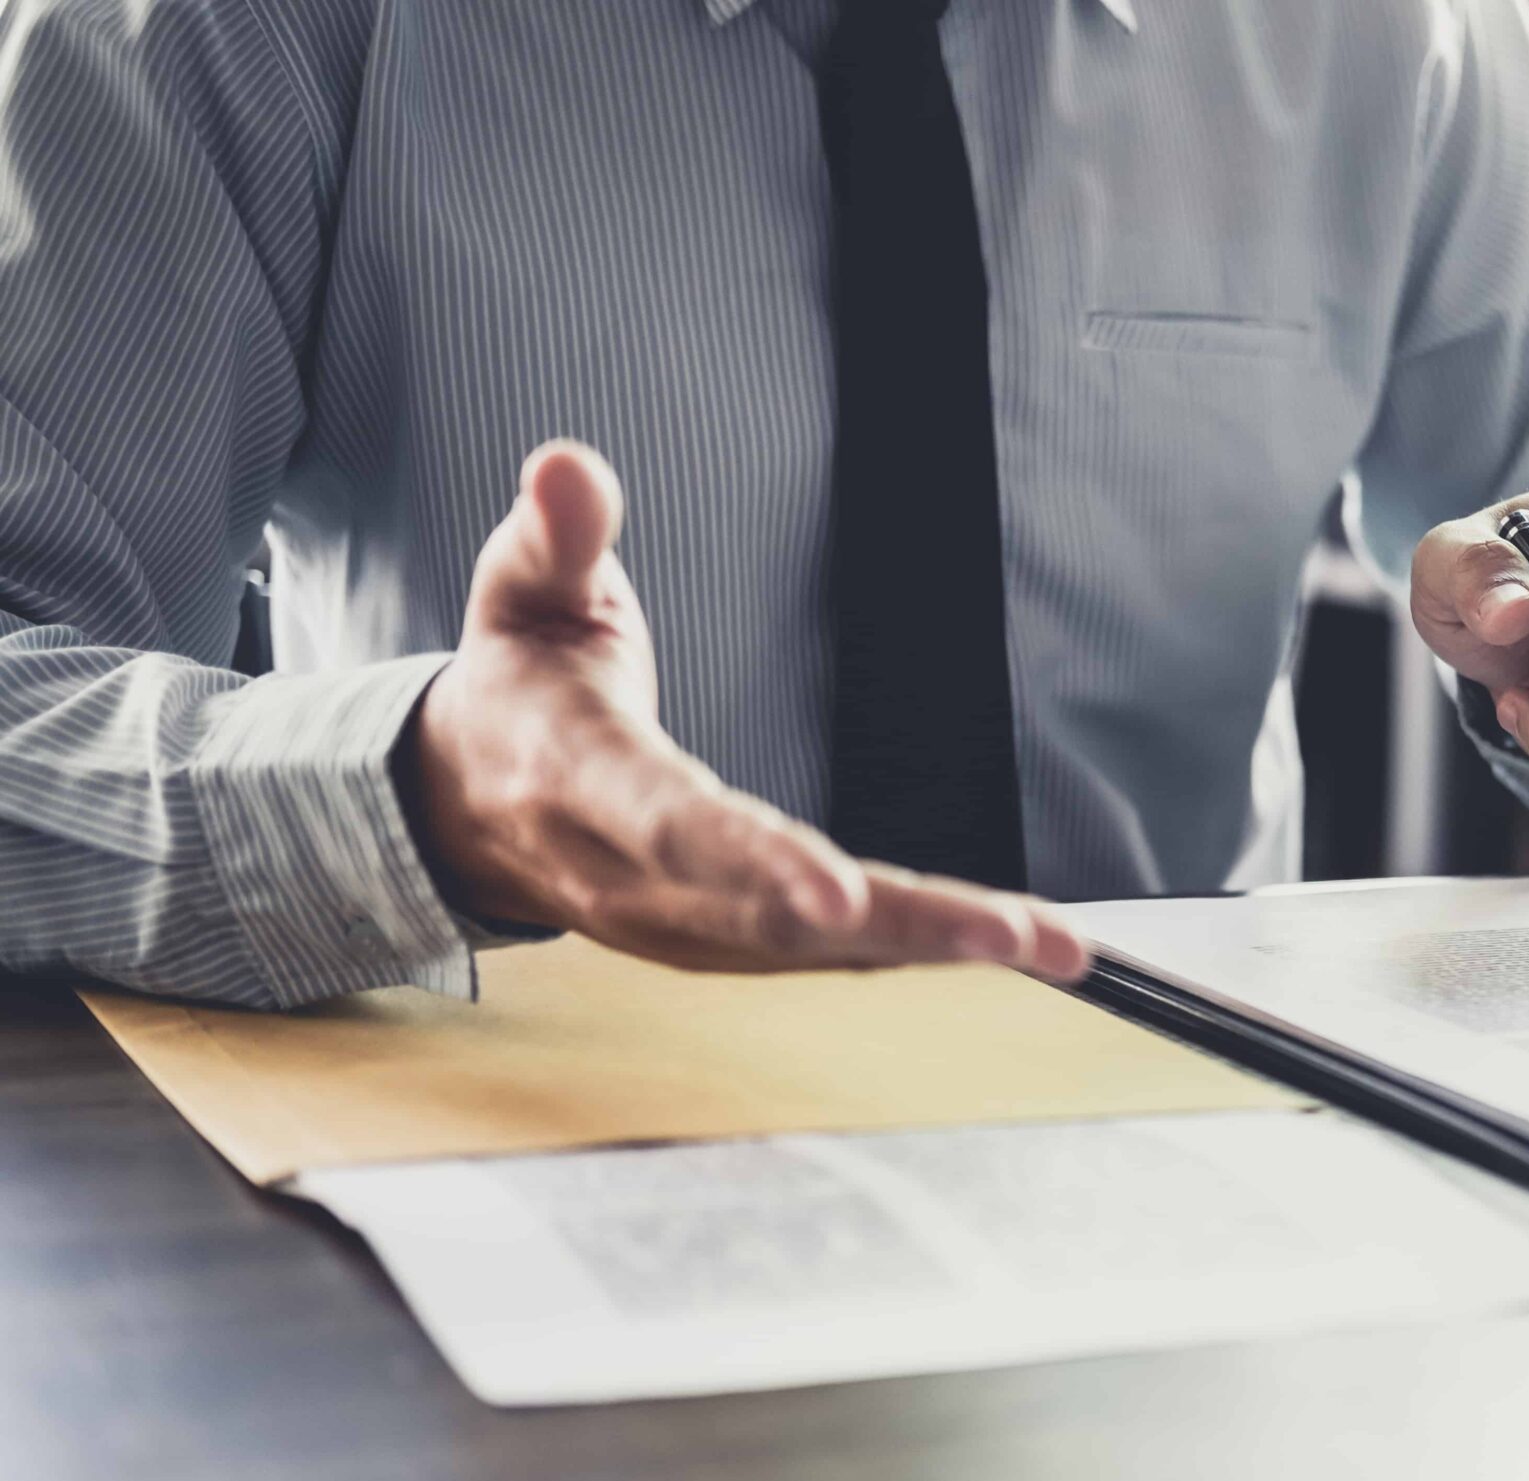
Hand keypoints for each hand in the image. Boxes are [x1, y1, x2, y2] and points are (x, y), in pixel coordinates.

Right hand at [397, 441, 1087, 980]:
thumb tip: (568, 464)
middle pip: (774, 917)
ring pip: (817, 952)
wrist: (466, 799)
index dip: (757, 861)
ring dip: (935, 947)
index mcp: (581, 780)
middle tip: (1014, 934)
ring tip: (1051, 945)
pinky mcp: (720, 944)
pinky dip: (916, 951)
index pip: (673, 826)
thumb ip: (559, 533)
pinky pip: (827, 957)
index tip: (838, 895)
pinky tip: (1009, 944)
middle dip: (901, 927)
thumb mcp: (523, 589)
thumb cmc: (522, 679)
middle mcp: (631, 876)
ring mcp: (676, 924)